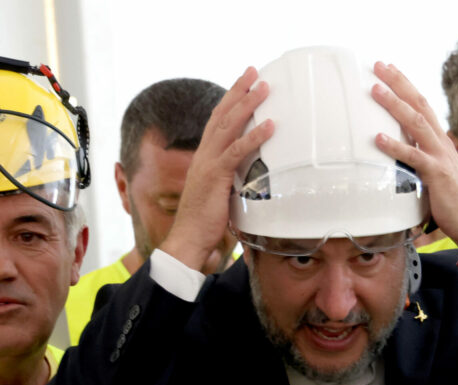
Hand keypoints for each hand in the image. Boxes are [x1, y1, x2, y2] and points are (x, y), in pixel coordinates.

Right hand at [160, 67, 273, 271]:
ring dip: (248, 104)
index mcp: (204, 159)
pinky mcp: (215, 176)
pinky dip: (254, 137)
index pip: (216, 123)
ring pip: (228, 126)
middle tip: (254, 71)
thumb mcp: (221, 195)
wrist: (188, 240)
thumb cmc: (205, 223)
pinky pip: (236, 151)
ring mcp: (207, 164)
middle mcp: (203, 156)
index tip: (243, 85)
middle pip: (221, 115)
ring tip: (265, 87)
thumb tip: (252, 178)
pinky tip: (269, 126)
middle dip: (238, 91)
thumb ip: (233, 181)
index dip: (229, 102)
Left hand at [370, 62, 457, 252]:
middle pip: (418, 105)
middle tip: (378, 65)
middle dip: (398, 83)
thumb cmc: (450, 200)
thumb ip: (418, 159)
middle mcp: (440, 143)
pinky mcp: (436, 175)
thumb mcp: (433, 172)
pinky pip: (414, 157)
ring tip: (375, 90)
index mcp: (439, 141)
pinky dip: (395, 146)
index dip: (405, 86)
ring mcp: (440, 157)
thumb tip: (399, 153)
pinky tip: (378, 138)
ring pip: (415, 124)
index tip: (389, 70)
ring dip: (394, 105)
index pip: (422, 106)